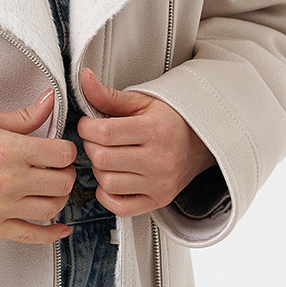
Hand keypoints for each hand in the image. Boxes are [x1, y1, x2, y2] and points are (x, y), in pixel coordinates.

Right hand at [0, 89, 76, 244]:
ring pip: (51, 208)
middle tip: (59, 168)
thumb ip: (23, 116)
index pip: (62, 153)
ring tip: (52, 189)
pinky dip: (51, 234)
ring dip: (59, 198)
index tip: (62, 150)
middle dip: (66, 173)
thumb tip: (48, 102)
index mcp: (10, 149)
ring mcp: (1, 206)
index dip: (67, 150)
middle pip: (62, 182)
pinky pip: (31, 235)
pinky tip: (58, 227)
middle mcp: (9, 180)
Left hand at [77, 68, 215, 217]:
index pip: (104, 133)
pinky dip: (108, 194)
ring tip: (107, 157)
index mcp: (155, 130)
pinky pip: (120, 207)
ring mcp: (160, 183)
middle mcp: (160, 160)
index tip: (88, 124)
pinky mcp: (159, 201)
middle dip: (91, 146)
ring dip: (99, 170)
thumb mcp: (142, 102)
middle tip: (97, 139)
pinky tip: (113, 179)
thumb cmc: (171, 120)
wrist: (201, 143)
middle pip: (102, 159)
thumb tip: (84, 79)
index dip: (86, 128)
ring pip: (107, 183)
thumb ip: (109, 95)